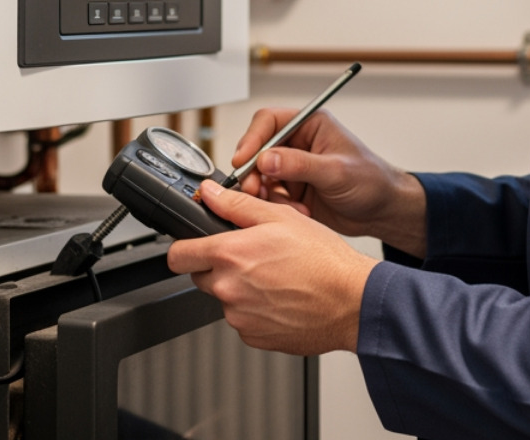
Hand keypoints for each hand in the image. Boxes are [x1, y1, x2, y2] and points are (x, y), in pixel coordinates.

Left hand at [167, 180, 377, 354]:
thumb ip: (236, 204)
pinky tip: (281, 298)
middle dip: (219, 266)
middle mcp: (228, 289)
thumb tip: (208, 193)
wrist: (351, 301)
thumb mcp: (281, 217)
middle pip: (201, 277)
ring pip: (225, 299)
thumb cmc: (323, 259)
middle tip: (253, 257)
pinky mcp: (254, 336)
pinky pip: (243, 320)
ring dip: (240, 289)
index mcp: (230, 254)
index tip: (195, 246)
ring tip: (275, 278)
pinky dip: (256, 310)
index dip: (185, 247)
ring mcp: (239, 317)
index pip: (178, 256)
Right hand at [232, 108, 426, 256]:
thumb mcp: (336, 171)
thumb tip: (266, 158)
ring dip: (264, 191)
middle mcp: (298, 143)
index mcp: (310, 125)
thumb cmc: (371, 181)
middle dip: (253, 170)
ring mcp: (293, 168)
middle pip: (258, 149)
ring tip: (279, 204)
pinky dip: (276, 206)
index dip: (252, 138)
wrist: (382, 211)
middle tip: (254, 188)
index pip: (269, 121)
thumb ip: (300, 164)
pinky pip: (270, 195)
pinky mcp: (291, 190)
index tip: (244, 159)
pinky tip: (297, 212)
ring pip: (260, 175)